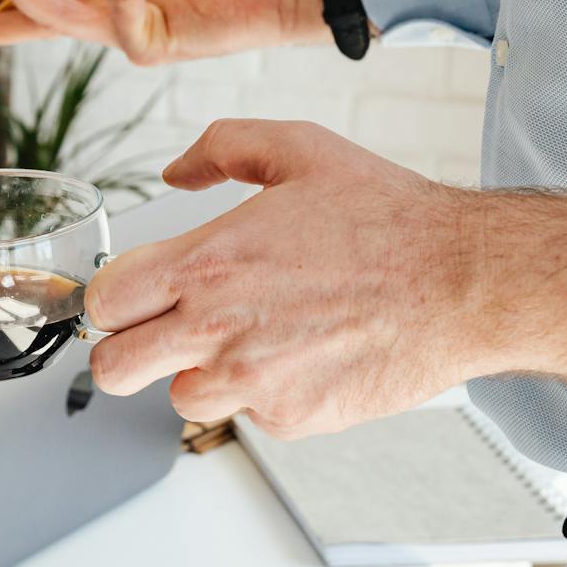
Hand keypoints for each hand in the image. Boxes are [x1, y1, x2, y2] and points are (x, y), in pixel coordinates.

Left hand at [83, 119, 566, 437]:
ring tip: (248, 337)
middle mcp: (216, 328)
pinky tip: (301, 353)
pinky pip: (248, 413)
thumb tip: (176, 172)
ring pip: (178, 397)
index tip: (134, 294)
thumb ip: (221, 148)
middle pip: (112, 368)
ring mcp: (252, 380)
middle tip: (161, 331)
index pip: (104, 301)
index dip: (112, 298)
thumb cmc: (388, 218)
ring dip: (199, 373)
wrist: (462, 282)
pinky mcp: (291, 418)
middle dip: (128, 349)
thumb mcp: (298, 149)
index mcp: (204, 263)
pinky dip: (263, 392)